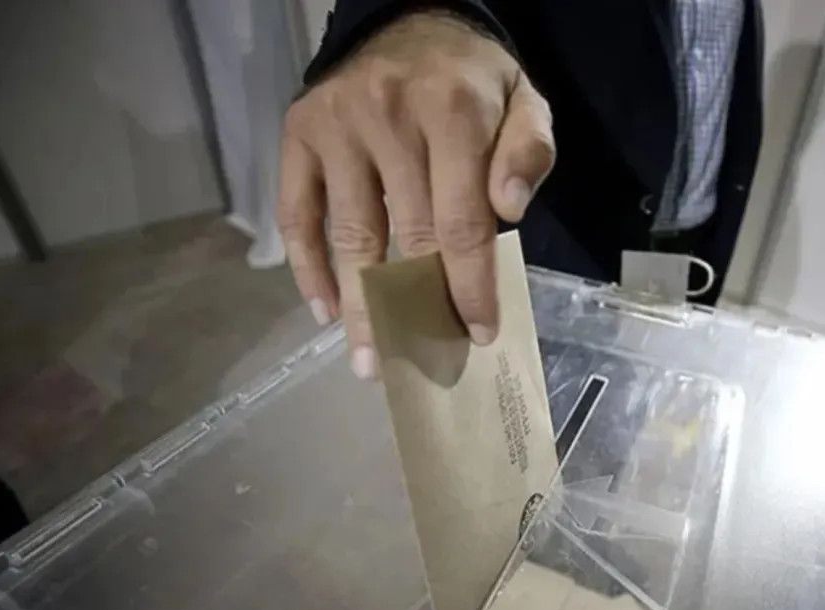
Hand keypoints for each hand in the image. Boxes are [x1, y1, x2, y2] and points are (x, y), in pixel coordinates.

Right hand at [278, 11, 554, 378]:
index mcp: (452, 112)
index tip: (477, 331)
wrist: (411, 20)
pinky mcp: (299, 132)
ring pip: (350, 234)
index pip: (461, 221)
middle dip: (418, 306)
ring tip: (369, 359)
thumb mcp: (524, 101)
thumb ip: (527, 152)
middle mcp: (388, 117)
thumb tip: (508, 210)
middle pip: (406, 235)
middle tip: (423, 360)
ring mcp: (336, 126)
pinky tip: (326, 311)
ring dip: (360, 305)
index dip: (470, 284)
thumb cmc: (474, 79)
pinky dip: (307, 267)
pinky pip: (297, 212)